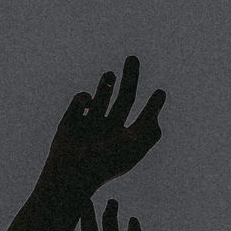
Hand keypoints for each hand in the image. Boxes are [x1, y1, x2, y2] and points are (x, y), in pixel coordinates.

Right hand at [42, 55, 164, 197]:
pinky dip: (86, 97)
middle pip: (124, 98)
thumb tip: (160, 96)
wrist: (71, 173)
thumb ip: (150, 123)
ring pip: (102, 95)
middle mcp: (110, 130)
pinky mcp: (71, 119)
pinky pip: (82, 99)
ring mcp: (90, 124)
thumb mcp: (133, 146)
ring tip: (110, 74)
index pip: (143, 118)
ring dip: (107, 82)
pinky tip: (89, 105)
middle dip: (129, 78)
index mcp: (126, 139)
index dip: (152, 106)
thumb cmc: (105, 163)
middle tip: (133, 57)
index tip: (160, 92)